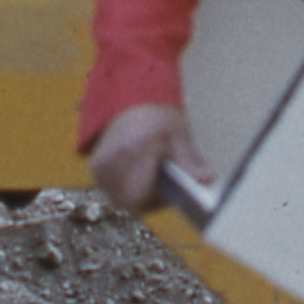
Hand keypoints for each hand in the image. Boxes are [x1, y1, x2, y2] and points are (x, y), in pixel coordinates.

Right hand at [87, 102, 210, 217]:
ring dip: (135, 195)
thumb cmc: (158, 119)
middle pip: (129, 202)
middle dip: (147, 200)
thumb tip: (208, 179)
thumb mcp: (179, 137)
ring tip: (150, 176)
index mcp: (134, 150)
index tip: (168, 191)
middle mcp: (113, 159)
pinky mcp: (96, 167)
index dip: (155, 202)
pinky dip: (125, 188)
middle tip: (161, 183)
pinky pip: (112, 191)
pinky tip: (137, 174)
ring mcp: (101, 165)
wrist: (133, 101)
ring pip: (120, 199)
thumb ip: (191, 162)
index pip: (138, 198)